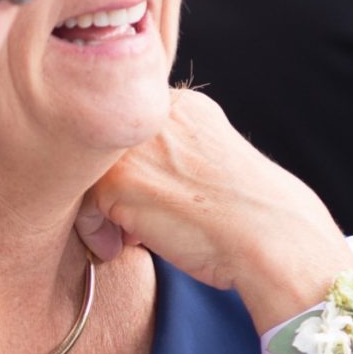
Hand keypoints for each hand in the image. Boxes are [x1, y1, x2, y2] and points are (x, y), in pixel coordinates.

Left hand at [80, 86, 352, 330]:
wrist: (271, 237)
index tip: (148, 202)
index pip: (130, 132)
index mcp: (185, 106)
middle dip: (113, 191)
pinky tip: (123, 247)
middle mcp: (154, 114)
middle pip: (103, 151)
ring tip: (129, 238)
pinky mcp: (118, 180)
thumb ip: (175, 155)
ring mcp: (133, 144)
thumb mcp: (213, 164)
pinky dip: (95, 233)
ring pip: (87, 176)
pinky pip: (81, 207)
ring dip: (102, 212)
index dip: (133, 171)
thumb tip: (136, 179)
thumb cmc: (249, 217)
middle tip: (130, 225)